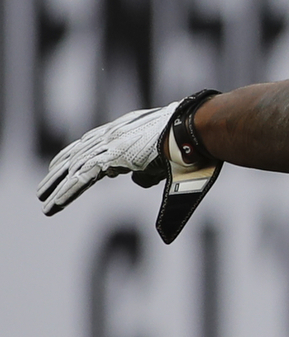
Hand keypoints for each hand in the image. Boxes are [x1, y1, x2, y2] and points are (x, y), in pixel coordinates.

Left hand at [38, 90, 224, 241]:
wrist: (197, 132)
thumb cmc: (192, 146)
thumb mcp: (166, 161)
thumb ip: (148, 171)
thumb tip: (137, 180)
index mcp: (127, 132)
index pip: (93, 144)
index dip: (75, 156)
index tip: (62, 167)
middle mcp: (114, 134)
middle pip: (77, 154)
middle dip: (58, 172)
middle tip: (43, 187)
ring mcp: (110, 143)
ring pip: (74, 168)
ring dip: (55, 187)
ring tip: (42, 200)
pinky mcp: (111, 157)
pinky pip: (82, 178)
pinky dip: (66, 193)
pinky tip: (54, 205)